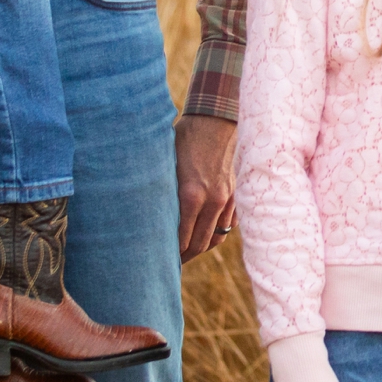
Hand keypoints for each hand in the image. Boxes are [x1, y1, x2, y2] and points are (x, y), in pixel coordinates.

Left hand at [175, 114, 236, 261]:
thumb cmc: (184, 139)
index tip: (163, 259)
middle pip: (201, 244)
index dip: (173, 254)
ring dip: (203, 245)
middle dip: (187, 255)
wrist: (215, 120)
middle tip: (174, 261)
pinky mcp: (237, 194)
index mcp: (191, 196)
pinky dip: (218, 230)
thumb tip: (144, 214)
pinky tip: (206, 231)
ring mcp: (227, 198)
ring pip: (218, 236)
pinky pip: (230, 223)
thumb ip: (162, 191)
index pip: (182, 240)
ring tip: (190, 249)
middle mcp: (211, 201)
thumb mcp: (166, 164)